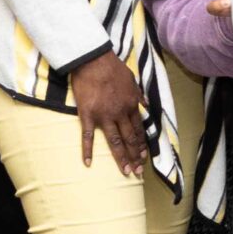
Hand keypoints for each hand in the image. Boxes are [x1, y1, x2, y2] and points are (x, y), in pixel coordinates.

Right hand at [68, 56, 147, 176]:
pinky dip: (87, 150)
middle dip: (135, 157)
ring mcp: (104, 116)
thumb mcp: (132, 81)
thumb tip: (146, 104)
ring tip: (126, 172)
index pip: (139, 130)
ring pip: (114, 141)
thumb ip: (139, 95)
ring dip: (121, 158)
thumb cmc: (113, 68)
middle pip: (130, 139)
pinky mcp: (88, 115)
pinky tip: (88, 163)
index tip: (144, 157)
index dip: (142, 145)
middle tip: (138, 172)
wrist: (93, 60)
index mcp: (132, 105)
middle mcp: (120, 113)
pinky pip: (88, 136)